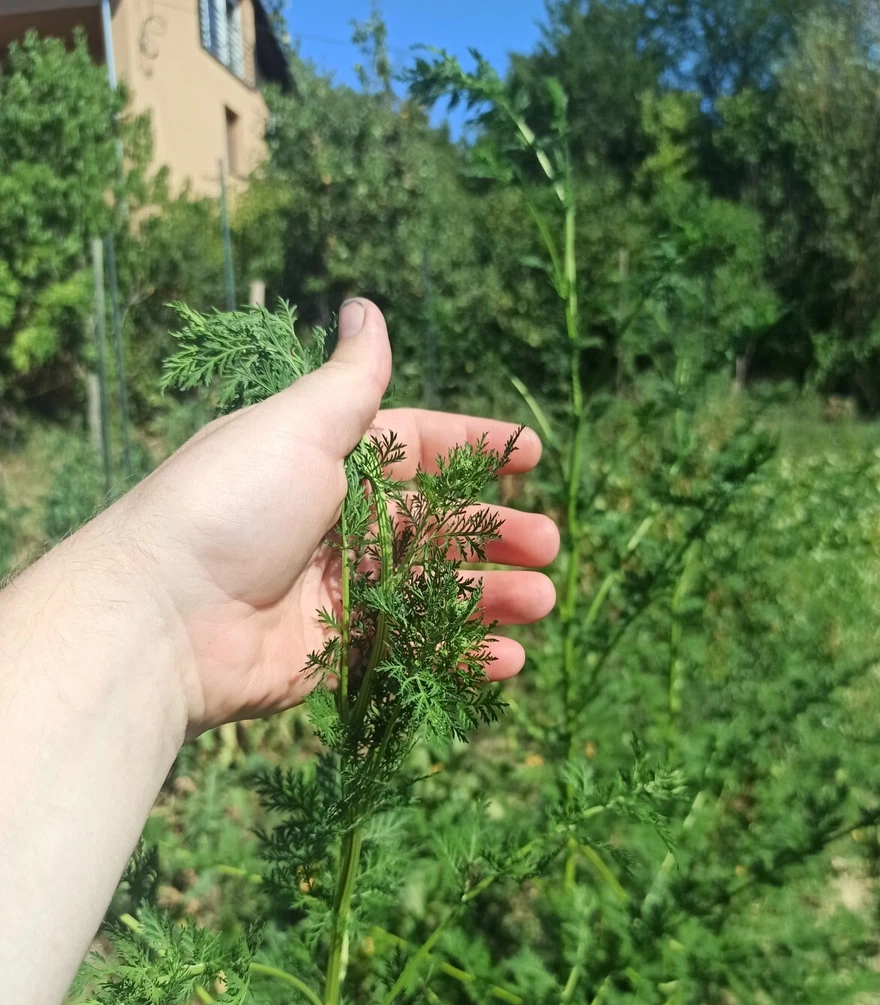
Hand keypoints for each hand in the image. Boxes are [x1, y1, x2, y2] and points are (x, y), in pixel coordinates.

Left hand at [105, 299, 557, 735]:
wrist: (161, 618)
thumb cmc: (231, 505)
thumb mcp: (296, 425)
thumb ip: (349, 378)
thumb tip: (364, 303)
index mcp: (328, 460)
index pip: (417, 446)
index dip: (474, 448)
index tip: (533, 456)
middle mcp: (336, 522)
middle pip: (435, 523)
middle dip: (495, 530)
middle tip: (549, 543)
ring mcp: (336, 590)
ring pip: (432, 587)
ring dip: (491, 593)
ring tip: (543, 599)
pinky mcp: (333, 652)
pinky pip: (410, 647)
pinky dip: (459, 651)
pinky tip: (506, 657)